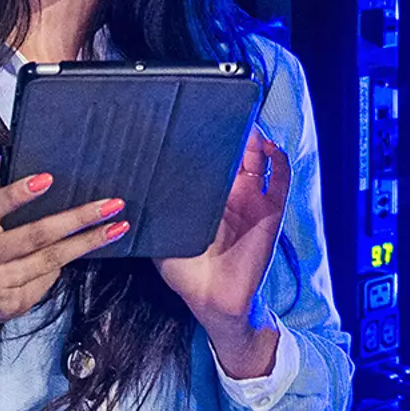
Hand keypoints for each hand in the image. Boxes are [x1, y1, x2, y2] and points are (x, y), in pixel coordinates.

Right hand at [0, 152, 130, 342]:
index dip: (17, 194)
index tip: (47, 178)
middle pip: (35, 236)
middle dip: (76, 219)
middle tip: (109, 204)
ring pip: (50, 259)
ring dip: (87, 242)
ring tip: (116, 226)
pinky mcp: (14, 303)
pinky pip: (49, 279)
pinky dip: (67, 262)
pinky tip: (85, 249)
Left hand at [157, 128, 289, 373]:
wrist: (213, 300)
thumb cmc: (185, 272)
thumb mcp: (161, 235)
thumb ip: (152, 211)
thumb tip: (128, 185)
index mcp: (207, 197)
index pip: (210, 159)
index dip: (206, 138)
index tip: (196, 115)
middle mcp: (232, 195)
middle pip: (237, 153)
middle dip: (232, 131)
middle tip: (223, 109)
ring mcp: (253, 201)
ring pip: (259, 161)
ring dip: (256, 141)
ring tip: (247, 123)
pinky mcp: (270, 212)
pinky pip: (281, 182)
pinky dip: (280, 162)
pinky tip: (272, 147)